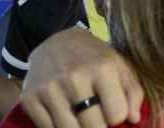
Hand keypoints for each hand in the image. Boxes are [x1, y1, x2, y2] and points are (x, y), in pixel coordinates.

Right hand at [20, 28, 143, 127]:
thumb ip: (134, 93)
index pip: (117, 114)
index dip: (117, 117)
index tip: (113, 110)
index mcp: (102, 68)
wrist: (57, 43)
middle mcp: (74, 77)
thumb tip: (134, 119)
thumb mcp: (120, 67)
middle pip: (93, 126)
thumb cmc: (95, 59)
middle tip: (97, 116)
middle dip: (99, 126)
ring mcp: (49, 88)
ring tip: (82, 117)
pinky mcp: (29, 98)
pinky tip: (65, 116)